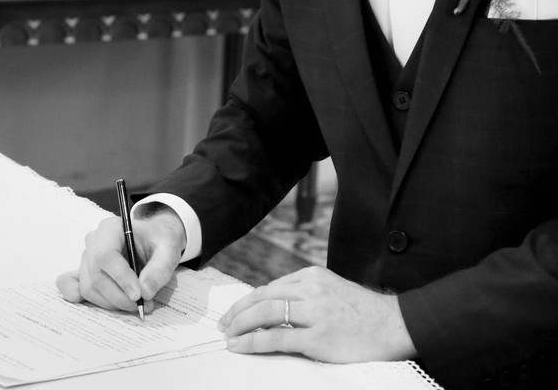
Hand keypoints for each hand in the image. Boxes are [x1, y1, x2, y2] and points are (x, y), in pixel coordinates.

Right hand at [55, 206, 187, 312]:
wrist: (152, 240)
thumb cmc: (158, 241)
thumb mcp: (169, 250)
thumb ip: (159, 270)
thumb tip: (145, 292)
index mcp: (111, 228)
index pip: (106, 256)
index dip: (120, 278)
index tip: (138, 295)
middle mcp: (94, 241)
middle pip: (96, 276)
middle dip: (120, 297)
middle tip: (144, 305)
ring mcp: (86, 257)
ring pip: (89, 287)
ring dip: (112, 303)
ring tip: (138, 304)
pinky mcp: (84, 272)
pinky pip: (71, 285)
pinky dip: (78, 297)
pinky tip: (98, 303)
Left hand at [219, 266, 415, 362]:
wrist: (398, 326)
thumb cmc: (366, 313)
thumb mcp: (333, 290)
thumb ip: (306, 294)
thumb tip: (274, 306)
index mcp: (312, 276)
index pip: (270, 288)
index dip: (248, 301)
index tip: (235, 313)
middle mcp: (311, 289)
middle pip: (262, 297)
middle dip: (238, 312)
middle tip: (224, 325)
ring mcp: (315, 312)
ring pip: (265, 313)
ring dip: (241, 325)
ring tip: (228, 336)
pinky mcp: (320, 336)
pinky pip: (277, 337)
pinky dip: (254, 341)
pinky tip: (241, 346)